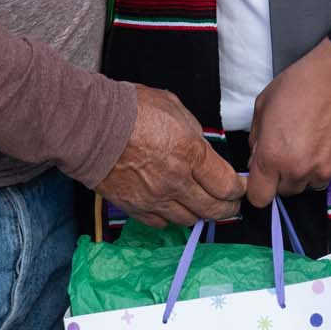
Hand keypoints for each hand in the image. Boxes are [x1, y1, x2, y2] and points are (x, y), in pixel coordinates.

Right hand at [97, 85, 244, 227]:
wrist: (90, 126)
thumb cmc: (130, 109)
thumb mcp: (173, 107)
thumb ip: (193, 131)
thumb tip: (202, 147)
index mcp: (190, 153)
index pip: (227, 185)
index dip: (238, 189)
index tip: (240, 187)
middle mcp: (176, 181)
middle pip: (213, 210)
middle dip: (227, 208)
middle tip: (229, 203)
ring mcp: (155, 198)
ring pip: (188, 220)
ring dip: (198, 213)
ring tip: (200, 204)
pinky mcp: (135, 208)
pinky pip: (160, 223)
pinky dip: (169, 217)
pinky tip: (171, 206)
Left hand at [247, 39, 330, 206]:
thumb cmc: (303, 84)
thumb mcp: (263, 105)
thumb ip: (256, 139)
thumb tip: (257, 157)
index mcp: (273, 157)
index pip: (259, 198)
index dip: (259, 188)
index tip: (263, 178)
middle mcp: (299, 170)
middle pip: (286, 192)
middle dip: (283, 176)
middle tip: (290, 149)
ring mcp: (326, 171)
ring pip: (310, 184)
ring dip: (308, 171)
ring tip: (312, 141)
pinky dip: (330, 162)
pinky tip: (329, 139)